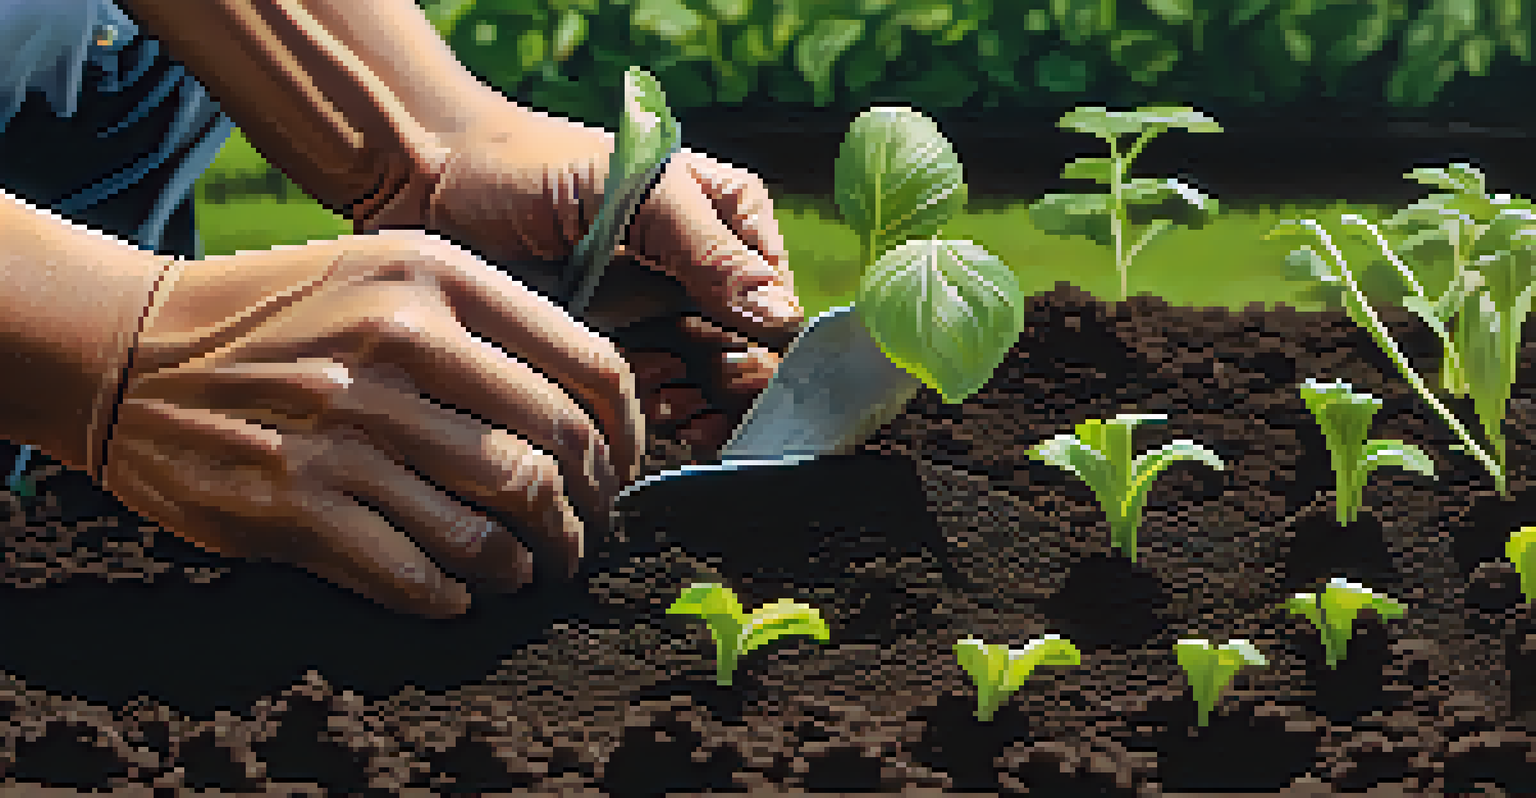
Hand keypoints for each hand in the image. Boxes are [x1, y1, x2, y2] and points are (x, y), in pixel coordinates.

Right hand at [101, 230, 644, 617]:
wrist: (128, 351)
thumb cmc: (279, 315)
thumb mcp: (385, 272)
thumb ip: (486, 320)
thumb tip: (592, 410)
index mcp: (435, 278)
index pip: (590, 367)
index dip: (629, 436)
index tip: (624, 469)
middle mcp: (399, 346)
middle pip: (555, 453)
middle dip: (590, 512)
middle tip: (586, 534)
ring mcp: (346, 428)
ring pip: (498, 524)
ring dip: (532, 562)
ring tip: (530, 568)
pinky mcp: (296, 504)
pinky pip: (422, 573)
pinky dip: (459, 594)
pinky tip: (463, 591)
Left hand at [364, 98, 805, 450]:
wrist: (425, 185)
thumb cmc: (527, 165)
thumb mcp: (632, 190)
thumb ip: (707, 249)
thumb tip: (781, 318)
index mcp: (729, 222)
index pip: (779, 306)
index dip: (765, 352)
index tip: (725, 368)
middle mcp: (702, 278)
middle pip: (749, 361)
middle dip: (724, 391)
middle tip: (686, 401)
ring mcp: (656, 322)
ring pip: (706, 395)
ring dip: (689, 412)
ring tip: (651, 403)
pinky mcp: (609, 360)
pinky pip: (651, 408)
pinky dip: (648, 422)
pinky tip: (632, 414)